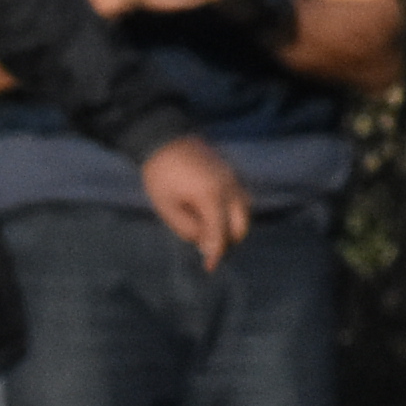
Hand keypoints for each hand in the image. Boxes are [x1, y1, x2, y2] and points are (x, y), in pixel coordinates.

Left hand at [138, 133, 253, 269]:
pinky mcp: (231, 170)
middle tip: (210, 248)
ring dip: (233, 225)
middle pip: (241, 224)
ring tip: (212, 231)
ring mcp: (233, 176)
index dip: (216, 254)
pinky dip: (233, 210)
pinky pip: (240, 196)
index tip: (209, 267)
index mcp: (211, 196)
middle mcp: (229, 186)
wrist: (163, 138)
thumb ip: (189, 229)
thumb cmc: (160, 175)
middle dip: (229, 240)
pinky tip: (215, 214)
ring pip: (245, 210)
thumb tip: (207, 245)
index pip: (221, 234)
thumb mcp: (168, 208)